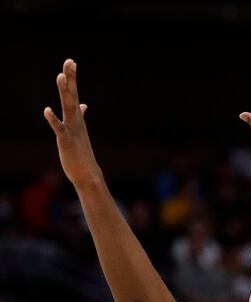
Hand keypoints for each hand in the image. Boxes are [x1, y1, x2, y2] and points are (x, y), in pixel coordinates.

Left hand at [43, 59, 102, 187]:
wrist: (87, 173)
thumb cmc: (82, 153)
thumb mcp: (79, 130)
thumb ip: (80, 116)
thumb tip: (83, 105)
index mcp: (77, 118)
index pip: (74, 93)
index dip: (72, 78)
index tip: (71, 62)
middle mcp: (75, 121)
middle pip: (72, 95)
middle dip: (71, 79)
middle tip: (70, 61)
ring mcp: (71, 130)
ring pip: (68, 107)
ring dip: (65, 93)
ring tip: (60, 77)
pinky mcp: (66, 141)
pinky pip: (59, 128)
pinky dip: (53, 119)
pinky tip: (46, 110)